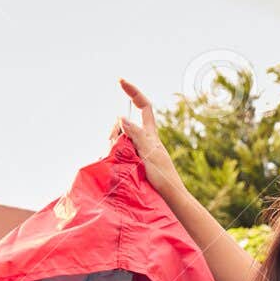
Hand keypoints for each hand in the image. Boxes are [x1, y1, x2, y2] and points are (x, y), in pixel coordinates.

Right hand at [110, 78, 181, 196]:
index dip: (133, 92)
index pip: (143, 106)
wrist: (169, 199)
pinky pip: (115, 154)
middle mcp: (143, 140)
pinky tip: (110, 164)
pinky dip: (110, 157)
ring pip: (117, 140)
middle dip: (114, 130)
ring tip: (117, 159)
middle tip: (114, 145)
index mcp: (151, 134)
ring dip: (112, 146)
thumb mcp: (150, 154)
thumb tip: (122, 118)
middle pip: (123, 125)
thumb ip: (137, 136)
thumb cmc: (164, 178)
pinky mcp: (129, 163)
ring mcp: (135, 152)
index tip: (120, 81)